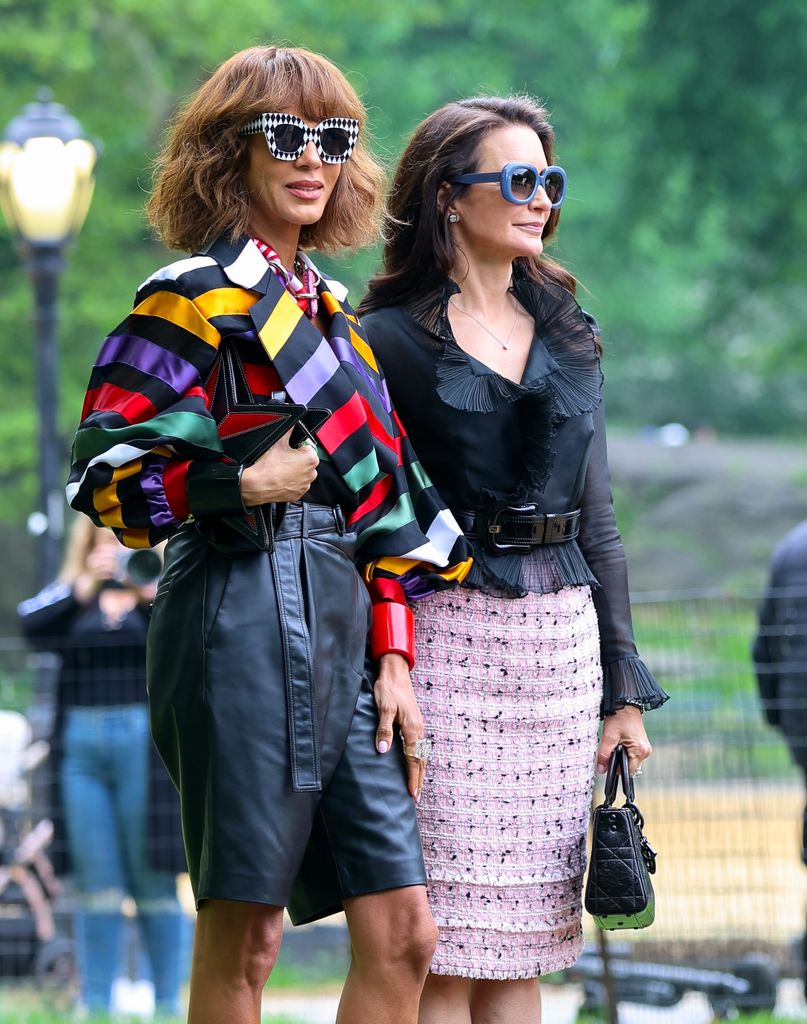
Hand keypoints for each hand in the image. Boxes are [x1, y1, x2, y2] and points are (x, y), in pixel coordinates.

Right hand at [240, 430, 318, 505]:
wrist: (257, 485)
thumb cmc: (268, 466)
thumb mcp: (278, 442)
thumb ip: (288, 430)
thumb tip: (291, 424)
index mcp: (310, 458)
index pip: (307, 446)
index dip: (296, 446)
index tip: (288, 449)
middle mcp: (311, 473)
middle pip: (305, 460)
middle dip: (296, 458)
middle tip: (282, 458)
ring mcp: (305, 485)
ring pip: (301, 473)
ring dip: (294, 470)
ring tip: (280, 468)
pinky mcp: (298, 494)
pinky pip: (297, 484)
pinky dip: (291, 481)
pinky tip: (280, 478)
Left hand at [373, 653, 426, 801]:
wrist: (396, 672)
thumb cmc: (388, 689)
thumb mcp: (383, 708)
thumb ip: (384, 729)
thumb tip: (383, 750)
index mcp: (412, 728)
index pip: (413, 759)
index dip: (412, 778)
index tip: (411, 794)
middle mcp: (418, 729)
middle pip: (421, 760)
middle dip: (418, 779)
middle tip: (415, 798)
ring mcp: (418, 726)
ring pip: (422, 754)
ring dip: (419, 771)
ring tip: (416, 786)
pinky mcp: (415, 722)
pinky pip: (420, 747)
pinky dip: (419, 759)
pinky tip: (415, 763)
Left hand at [596, 705, 651, 777]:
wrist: (626, 705)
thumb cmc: (619, 718)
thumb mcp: (609, 736)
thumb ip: (604, 754)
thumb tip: (601, 769)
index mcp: (640, 750)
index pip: (627, 771)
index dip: (615, 769)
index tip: (608, 762)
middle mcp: (646, 751)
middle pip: (629, 767)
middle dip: (618, 761)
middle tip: (611, 748)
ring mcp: (645, 748)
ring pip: (630, 761)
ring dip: (621, 756)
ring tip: (616, 744)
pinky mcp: (642, 745)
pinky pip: (632, 755)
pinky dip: (625, 752)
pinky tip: (620, 743)